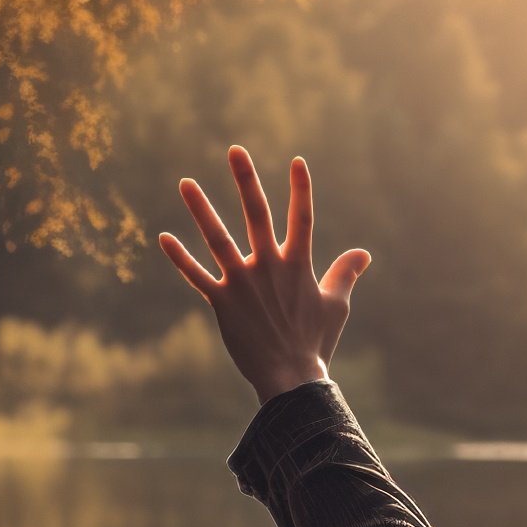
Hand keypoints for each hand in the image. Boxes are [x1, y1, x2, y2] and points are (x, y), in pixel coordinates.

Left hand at [158, 147, 372, 402]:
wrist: (290, 376)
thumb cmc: (316, 341)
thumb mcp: (337, 305)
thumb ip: (345, 274)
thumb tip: (363, 253)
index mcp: (298, 265)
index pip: (302, 218)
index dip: (300, 189)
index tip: (296, 161)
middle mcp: (269, 266)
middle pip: (257, 214)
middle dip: (246, 180)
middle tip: (235, 150)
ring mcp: (242, 282)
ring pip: (218, 238)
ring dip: (201, 208)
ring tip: (185, 182)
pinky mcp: (221, 302)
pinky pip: (196, 275)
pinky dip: (179, 257)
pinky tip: (163, 236)